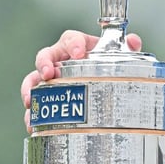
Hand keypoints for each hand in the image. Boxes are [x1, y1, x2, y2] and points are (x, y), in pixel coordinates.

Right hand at [19, 30, 141, 127]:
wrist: (104, 85)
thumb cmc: (108, 67)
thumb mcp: (120, 58)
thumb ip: (128, 48)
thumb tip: (135, 42)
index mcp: (77, 46)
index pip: (71, 39)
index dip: (73, 44)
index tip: (79, 53)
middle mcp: (60, 59)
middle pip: (46, 55)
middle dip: (44, 64)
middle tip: (47, 74)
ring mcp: (51, 78)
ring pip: (34, 78)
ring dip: (29, 88)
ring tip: (29, 100)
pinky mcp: (46, 97)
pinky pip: (35, 103)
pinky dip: (32, 113)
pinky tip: (32, 125)